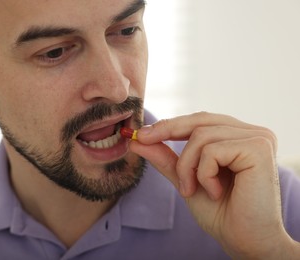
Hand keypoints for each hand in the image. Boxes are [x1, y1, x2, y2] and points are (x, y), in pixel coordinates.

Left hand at [130, 112, 298, 257]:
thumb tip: (138, 140)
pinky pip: (212, 151)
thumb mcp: (186, 179)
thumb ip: (166, 158)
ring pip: (201, 136)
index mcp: (238, 137)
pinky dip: (204, 174)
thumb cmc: (220, 213)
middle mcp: (252, 133)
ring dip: (187, 166)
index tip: (140, 134)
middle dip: (167, 132)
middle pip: (199, 121)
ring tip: (192, 189)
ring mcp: (259, 138)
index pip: (200, 120)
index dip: (169, 124)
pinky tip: (215, 192)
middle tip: (142, 142)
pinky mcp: (259, 148)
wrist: (243, 241)